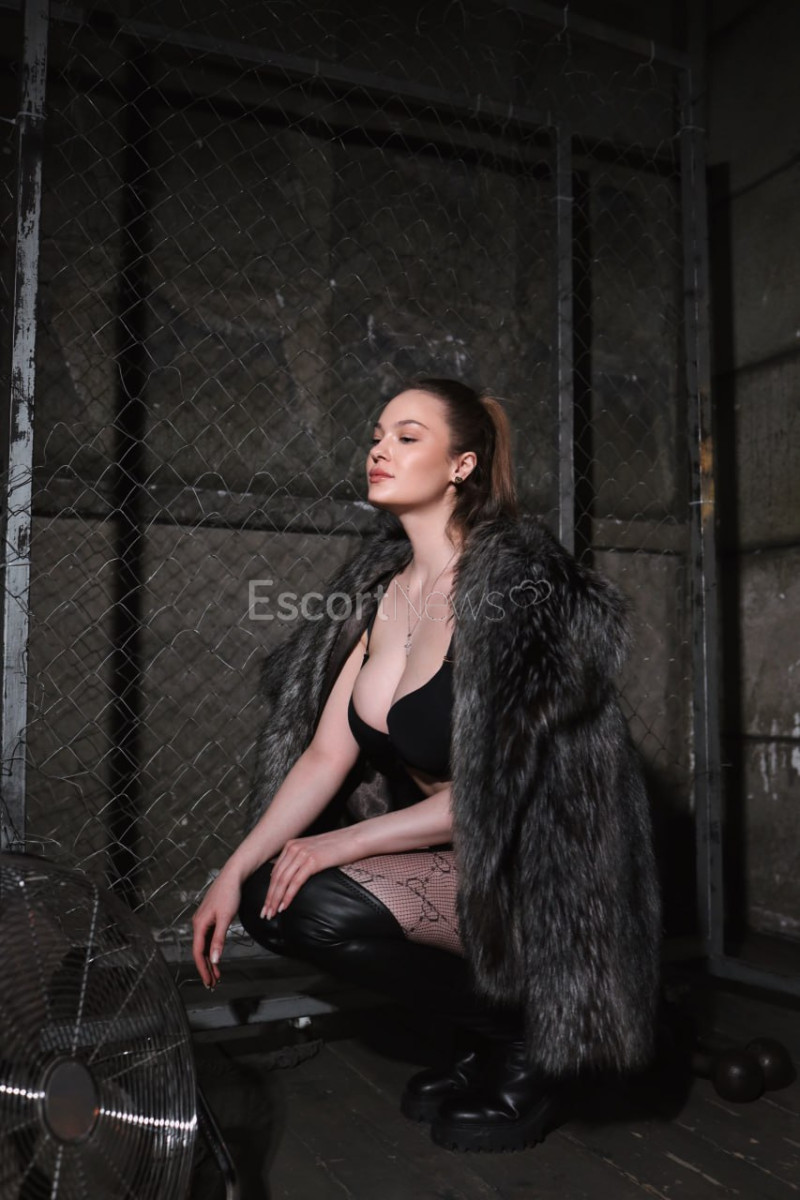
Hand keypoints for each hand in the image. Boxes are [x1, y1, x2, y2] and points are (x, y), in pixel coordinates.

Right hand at [191, 867, 242, 988]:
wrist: (232, 876)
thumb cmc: (229, 895)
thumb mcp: (225, 919)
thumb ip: (218, 940)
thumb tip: (214, 959)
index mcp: (199, 925)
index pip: (198, 953)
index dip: (203, 969)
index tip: (209, 982)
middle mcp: (198, 923)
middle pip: (200, 951)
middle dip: (206, 968)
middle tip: (213, 983)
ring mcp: (203, 920)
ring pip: (204, 945)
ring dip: (210, 959)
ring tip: (217, 974)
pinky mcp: (209, 917)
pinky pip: (208, 937)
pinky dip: (212, 948)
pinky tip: (216, 955)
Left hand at [263, 828, 361, 918]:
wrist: (354, 839)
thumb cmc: (337, 848)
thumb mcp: (313, 851)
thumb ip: (300, 861)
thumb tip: (290, 879)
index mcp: (291, 845)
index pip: (275, 872)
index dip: (269, 890)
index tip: (267, 904)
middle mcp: (294, 848)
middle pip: (276, 878)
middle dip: (270, 897)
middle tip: (265, 913)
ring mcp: (303, 854)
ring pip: (283, 881)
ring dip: (276, 900)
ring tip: (272, 913)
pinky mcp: (312, 861)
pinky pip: (296, 882)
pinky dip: (288, 896)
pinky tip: (284, 906)